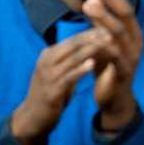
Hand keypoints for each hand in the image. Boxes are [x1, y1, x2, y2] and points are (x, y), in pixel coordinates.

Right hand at [10, 27, 111, 144]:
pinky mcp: (51, 92)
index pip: (73, 39)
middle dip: (93, 37)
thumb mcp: (60, 71)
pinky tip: (92, 64)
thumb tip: (92, 43)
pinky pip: (68, 77)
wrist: (32, 118)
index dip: (91, 32)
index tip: (108, 26)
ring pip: (72, 59)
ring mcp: (47, 77)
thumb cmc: (51, 91)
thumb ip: (72, 59)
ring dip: (91, 49)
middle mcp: (46, 62)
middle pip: (73, 45)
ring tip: (106, 42)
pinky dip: (80, 69)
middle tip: (111, 30)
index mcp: (49, 54)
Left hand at [83, 0, 143, 133]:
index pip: (124, 7)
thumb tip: (92, 0)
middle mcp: (137, 41)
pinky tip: (91, 35)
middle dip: (109, 0)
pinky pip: (115, 54)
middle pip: (125, 15)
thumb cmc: (108, 66)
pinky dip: (104, 44)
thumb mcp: (104, 41)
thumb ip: (101, 24)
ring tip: (88, 5)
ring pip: (119, 32)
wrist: (114, 97)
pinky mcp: (125, 70)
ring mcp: (133, 56)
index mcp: (133, 32)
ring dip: (104, 17)